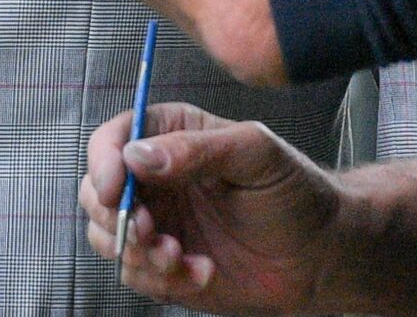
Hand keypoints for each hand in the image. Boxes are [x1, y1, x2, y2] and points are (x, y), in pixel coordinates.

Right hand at [79, 101, 343, 314]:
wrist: (320, 254)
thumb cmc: (294, 190)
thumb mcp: (255, 154)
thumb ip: (197, 150)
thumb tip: (137, 156)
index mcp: (172, 136)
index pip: (114, 139)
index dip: (104, 163)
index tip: (117, 190)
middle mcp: (156, 179)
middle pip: (96, 191)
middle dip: (116, 216)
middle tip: (153, 231)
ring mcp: (158, 224)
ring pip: (107, 238)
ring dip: (139, 253)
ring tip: (184, 257)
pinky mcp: (164, 268)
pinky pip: (136, 277)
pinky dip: (163, 280)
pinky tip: (204, 273)